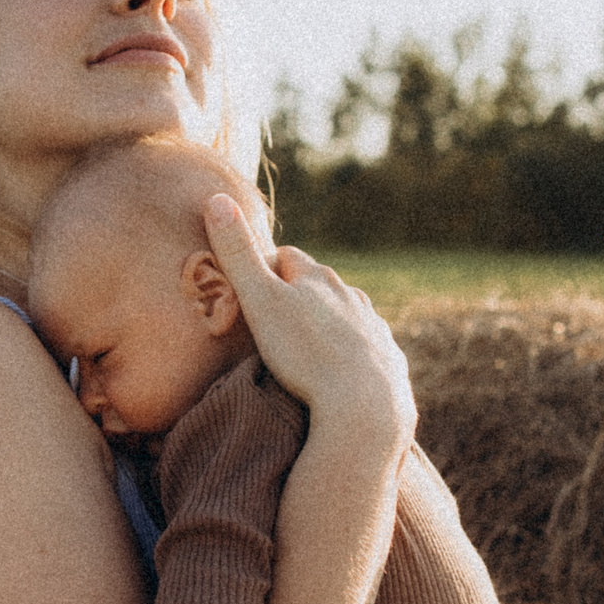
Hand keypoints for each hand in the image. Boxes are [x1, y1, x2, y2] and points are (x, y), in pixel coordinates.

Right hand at [200, 194, 412, 442]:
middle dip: (295, 295)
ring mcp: (373, 325)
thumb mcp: (260, 301)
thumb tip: (216, 198)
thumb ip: (238, 254)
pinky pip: (365, 347)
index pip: (287, 257)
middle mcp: (350, 294)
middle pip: (318, 285)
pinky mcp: (387, 357)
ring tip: (302, 349)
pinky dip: (349, 352)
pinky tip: (339, 373)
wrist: (366, 404)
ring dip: (324, 323)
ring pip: (344, 313)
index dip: (265, 267)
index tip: (249, 287)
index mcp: (318, 278)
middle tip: (269, 320)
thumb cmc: (305, 352)